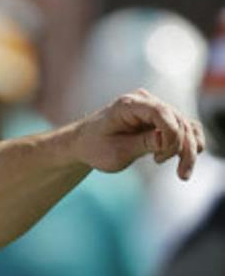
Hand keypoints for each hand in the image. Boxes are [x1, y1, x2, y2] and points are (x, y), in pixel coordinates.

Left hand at [71, 88, 205, 177]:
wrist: (85, 143)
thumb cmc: (95, 147)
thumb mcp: (115, 151)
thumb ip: (142, 143)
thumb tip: (167, 139)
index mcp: (128, 104)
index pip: (160, 112)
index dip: (170, 133)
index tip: (159, 158)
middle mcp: (145, 101)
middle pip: (178, 121)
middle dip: (181, 148)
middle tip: (170, 169)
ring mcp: (155, 108)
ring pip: (186, 126)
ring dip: (189, 150)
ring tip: (182, 174)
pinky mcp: (163, 119)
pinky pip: (186, 129)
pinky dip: (189, 146)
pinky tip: (184, 164)